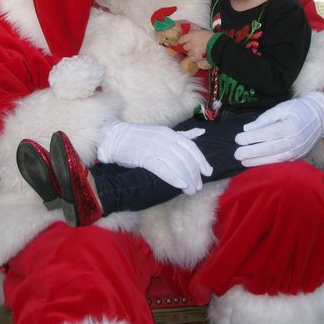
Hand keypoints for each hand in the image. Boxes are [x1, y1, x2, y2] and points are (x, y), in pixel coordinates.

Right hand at [97, 122, 212, 193]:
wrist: (115, 138)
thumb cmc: (140, 138)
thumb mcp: (162, 133)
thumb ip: (181, 135)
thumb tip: (200, 133)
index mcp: (168, 133)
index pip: (190, 147)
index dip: (201, 160)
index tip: (208, 172)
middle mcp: (163, 139)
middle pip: (185, 157)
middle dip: (194, 173)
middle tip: (198, 186)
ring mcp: (153, 147)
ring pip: (176, 164)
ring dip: (186, 178)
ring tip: (190, 190)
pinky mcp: (143, 157)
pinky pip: (161, 168)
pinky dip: (173, 177)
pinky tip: (180, 185)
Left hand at [177, 27, 210, 61]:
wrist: (217, 44)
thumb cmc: (211, 36)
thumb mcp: (202, 30)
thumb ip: (194, 29)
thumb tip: (189, 26)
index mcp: (192, 36)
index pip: (181, 39)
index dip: (182, 40)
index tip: (182, 41)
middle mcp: (191, 43)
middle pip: (185, 47)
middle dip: (188, 46)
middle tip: (193, 45)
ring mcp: (193, 51)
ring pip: (188, 53)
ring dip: (192, 52)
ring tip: (197, 50)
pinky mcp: (197, 57)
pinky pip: (192, 58)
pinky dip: (194, 57)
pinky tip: (198, 55)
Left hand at [234, 93, 323, 166]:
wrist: (320, 117)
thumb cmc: (298, 110)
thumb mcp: (281, 108)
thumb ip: (265, 119)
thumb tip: (247, 129)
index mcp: (291, 125)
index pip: (268, 133)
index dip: (252, 137)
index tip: (238, 139)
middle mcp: (295, 140)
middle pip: (270, 148)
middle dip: (252, 152)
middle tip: (237, 154)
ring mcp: (298, 150)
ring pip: (275, 159)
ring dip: (258, 162)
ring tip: (243, 162)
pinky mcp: (298, 157)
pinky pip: (281, 162)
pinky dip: (268, 164)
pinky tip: (256, 164)